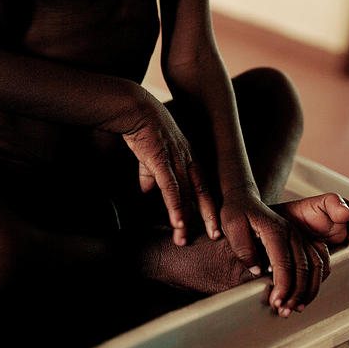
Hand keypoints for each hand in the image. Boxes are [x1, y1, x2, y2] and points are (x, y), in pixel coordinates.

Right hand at [121, 98, 220, 245]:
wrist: (135, 109)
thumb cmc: (143, 128)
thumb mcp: (151, 153)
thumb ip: (150, 173)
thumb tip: (147, 190)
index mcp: (188, 156)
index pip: (203, 185)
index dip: (209, 204)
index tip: (213, 224)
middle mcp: (187, 159)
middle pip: (201, 192)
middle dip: (208, 216)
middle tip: (214, 237)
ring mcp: (176, 160)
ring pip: (185, 194)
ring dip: (185, 218)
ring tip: (184, 238)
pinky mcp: (161, 160)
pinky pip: (171, 187)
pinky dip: (175, 206)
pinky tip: (177, 222)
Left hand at [220, 189, 330, 315]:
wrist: (243, 199)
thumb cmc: (235, 212)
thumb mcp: (230, 225)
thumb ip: (242, 248)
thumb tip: (257, 271)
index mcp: (274, 229)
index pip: (284, 262)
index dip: (282, 286)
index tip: (275, 302)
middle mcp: (291, 232)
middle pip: (302, 268)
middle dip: (295, 294)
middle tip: (283, 310)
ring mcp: (298, 236)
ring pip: (315, 266)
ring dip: (308, 291)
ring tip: (294, 307)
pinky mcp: (301, 240)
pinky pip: (318, 262)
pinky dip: (315, 281)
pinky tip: (304, 295)